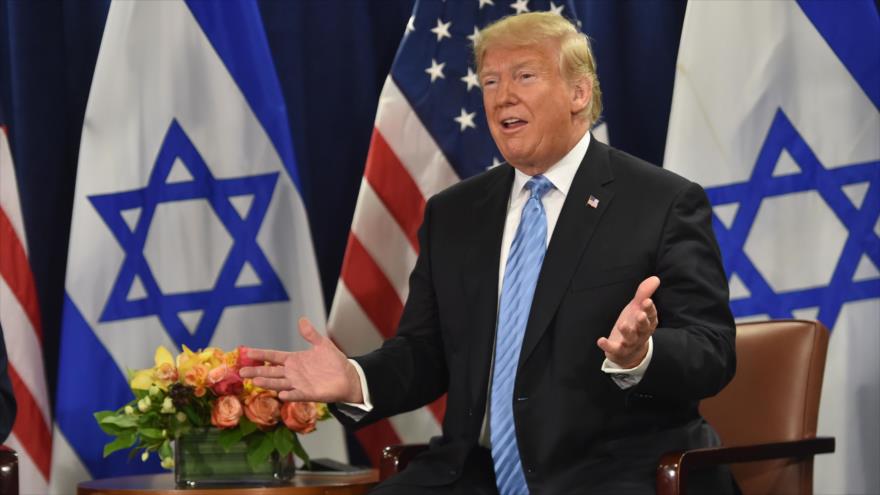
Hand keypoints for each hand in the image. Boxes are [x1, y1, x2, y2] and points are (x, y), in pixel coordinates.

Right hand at [239, 318, 362, 402]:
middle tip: (242, 371)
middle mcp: (293, 373)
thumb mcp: (322, 344)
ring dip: (267, 383)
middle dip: (256, 372)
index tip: (247, 352)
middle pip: (271, 372)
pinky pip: (296, 394)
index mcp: (294, 359)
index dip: (261, 354)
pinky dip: (289, 394)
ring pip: (279, 383)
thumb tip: (302, 320)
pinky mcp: (308, 394)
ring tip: (254, 381)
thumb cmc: (334, 361)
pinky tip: (281, 394)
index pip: (273, 356)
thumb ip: (311, 334)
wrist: (348, 377)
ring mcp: (299, 384)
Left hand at [597, 276, 659, 367]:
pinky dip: (608, 346)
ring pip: (631, 339)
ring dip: (627, 332)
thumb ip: (644, 294)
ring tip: (622, 325)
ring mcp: (630, 343)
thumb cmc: (635, 325)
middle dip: (642, 322)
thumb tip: (655, 278)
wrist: (629, 351)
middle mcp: (641, 334)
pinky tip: (600, 340)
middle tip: (639, 314)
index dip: (650, 309)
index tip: (646, 301)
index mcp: (648, 323)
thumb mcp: (638, 308)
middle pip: (644, 328)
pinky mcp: (619, 350)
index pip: (652, 316)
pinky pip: (614, 349)